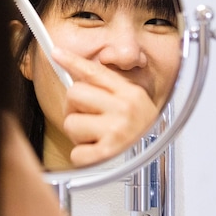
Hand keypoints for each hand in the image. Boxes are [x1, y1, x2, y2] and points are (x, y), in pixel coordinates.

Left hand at [51, 46, 159, 166]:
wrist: (159, 162)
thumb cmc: (140, 132)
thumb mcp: (132, 102)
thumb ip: (107, 88)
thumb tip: (75, 72)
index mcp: (130, 93)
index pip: (95, 72)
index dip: (72, 61)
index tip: (56, 53)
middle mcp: (125, 108)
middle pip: (74, 93)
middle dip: (75, 108)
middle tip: (90, 118)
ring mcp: (116, 131)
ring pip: (70, 123)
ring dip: (78, 134)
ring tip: (97, 138)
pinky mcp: (107, 154)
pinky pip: (76, 152)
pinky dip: (82, 156)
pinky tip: (98, 152)